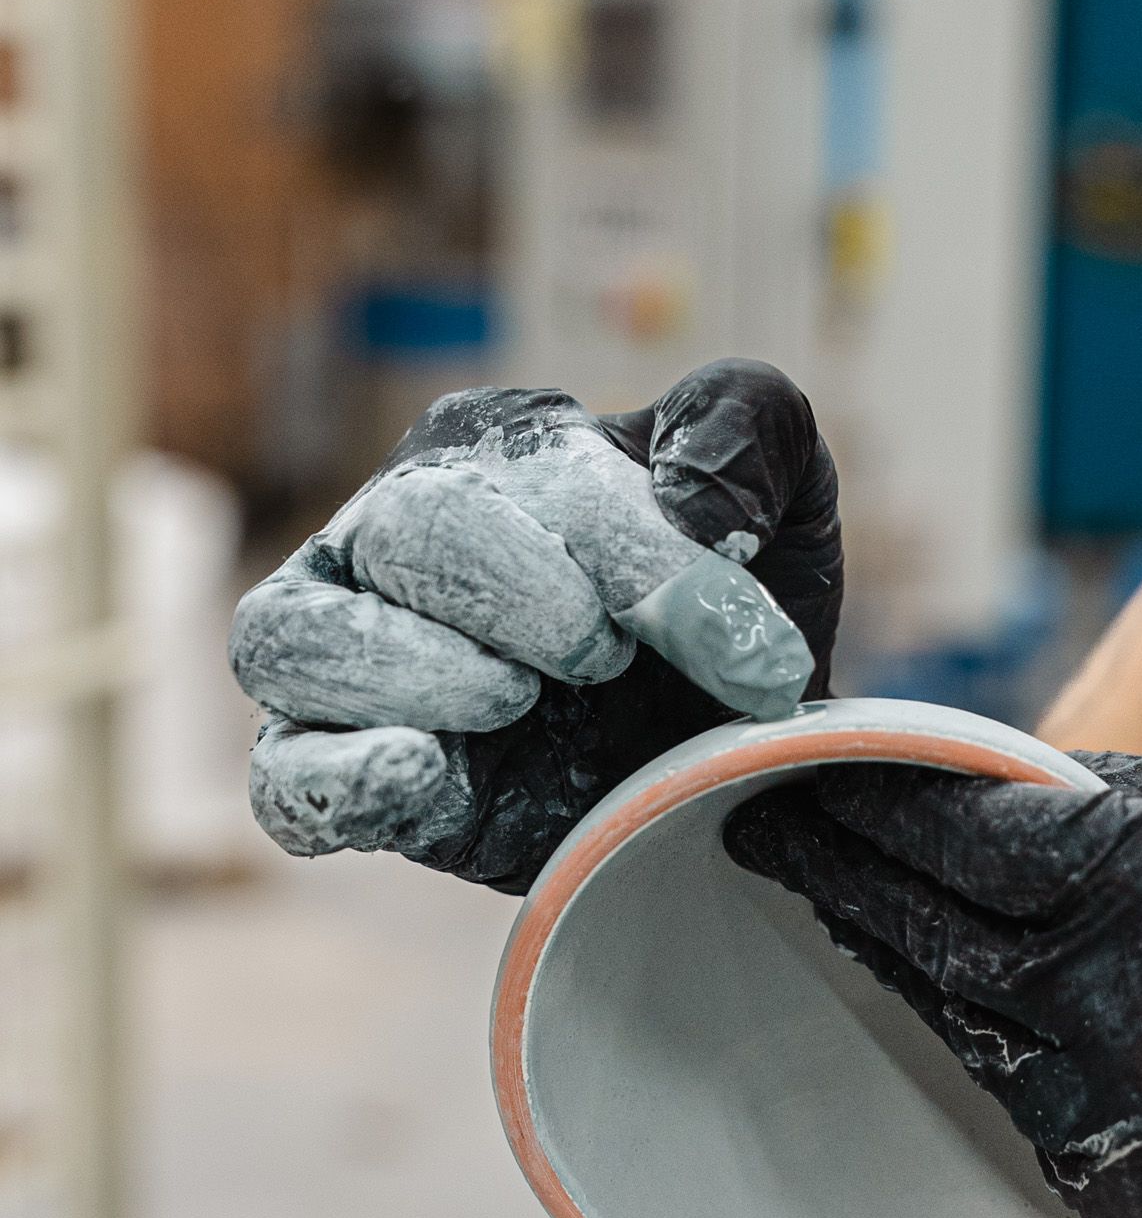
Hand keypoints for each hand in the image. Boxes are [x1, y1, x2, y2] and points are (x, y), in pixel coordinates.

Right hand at [231, 361, 841, 892]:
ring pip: (289, 638)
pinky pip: (283, 779)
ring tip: (516, 702)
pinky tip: (419, 774)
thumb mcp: (781, 500)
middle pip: (402, 533)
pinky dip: (336, 780)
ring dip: (415, 669)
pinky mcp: (350, 782)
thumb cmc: (727, 613)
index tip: (744, 644)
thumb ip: (746, 435)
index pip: (525, 472)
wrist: (723, 756)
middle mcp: (390, 543)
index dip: (639, 559)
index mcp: (486, 452)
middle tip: (610, 661)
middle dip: (529, 599)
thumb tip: (688, 502)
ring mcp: (353, 666)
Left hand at [724, 729, 1141, 1217]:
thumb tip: (1062, 791)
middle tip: (784, 852)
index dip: (860, 810)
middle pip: (933, 950)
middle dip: (848, 892)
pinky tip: (1024, 1041)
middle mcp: (1130, 1020)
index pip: (956, 840)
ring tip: (878, 935)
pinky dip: (1039, 1086)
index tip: (789, 789)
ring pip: (984, 1055)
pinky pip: (1066, 1148)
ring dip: (929, 992)